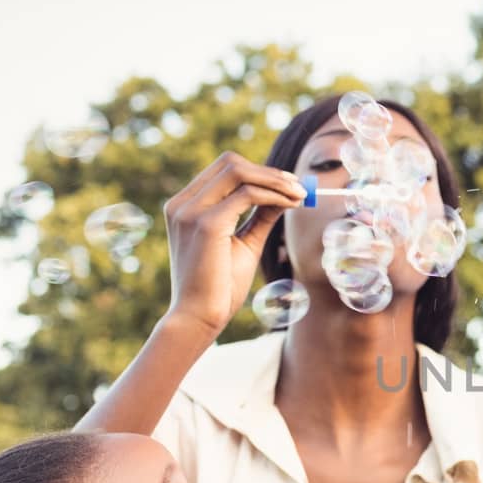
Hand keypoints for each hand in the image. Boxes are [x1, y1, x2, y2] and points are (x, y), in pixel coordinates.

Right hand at [162, 152, 306, 335]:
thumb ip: (259, 217)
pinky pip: (247, 195)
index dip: (259, 171)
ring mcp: (191, 211)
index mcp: (185, 206)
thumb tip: (284, 194)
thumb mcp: (244, 243)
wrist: (198, 318)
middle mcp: (182, 204)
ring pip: (239, 172)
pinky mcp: (206, 224)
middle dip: (269, 172)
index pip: (224, 170)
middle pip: (230, 163)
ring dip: (275, 180)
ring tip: (300, 195)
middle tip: (299, 187)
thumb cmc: (218, 287)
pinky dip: (273, 195)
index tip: (289, 183)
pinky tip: (291, 205)